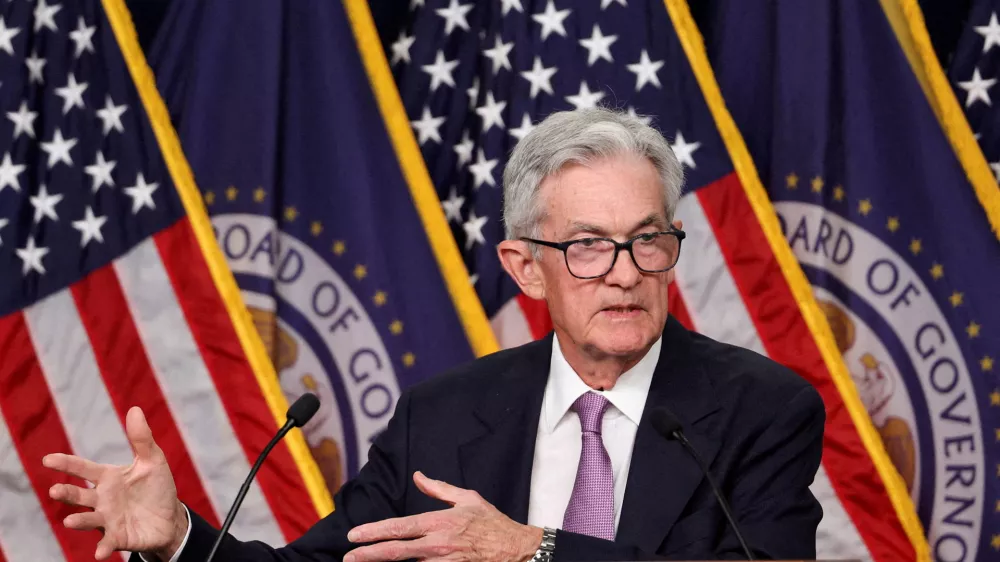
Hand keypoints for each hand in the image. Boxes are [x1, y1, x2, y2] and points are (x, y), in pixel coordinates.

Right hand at [42, 407, 187, 560]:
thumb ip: (141, 438)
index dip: (66, 464)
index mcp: (108, 478)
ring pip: (88, 519)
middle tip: (56, 491)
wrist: (170, 517)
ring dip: (79, 521)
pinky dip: (103, 547)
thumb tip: (135, 409)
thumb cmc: (156, 487)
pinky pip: (108, 543)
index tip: (48, 459)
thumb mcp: (153, 460)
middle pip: (79, 496)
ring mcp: (108, 519)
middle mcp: (102, 499)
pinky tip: (100, 552)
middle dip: (67, 494)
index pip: (83, 469)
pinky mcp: (118, 537)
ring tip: (70, 521)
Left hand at [346, 472, 542, 561]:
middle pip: (396, 552)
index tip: (354, 535)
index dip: (374, 532)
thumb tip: (418, 476)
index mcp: (440, 522)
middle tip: (349, 557)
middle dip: (368, 555)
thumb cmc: (492, 523)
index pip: (399, 527)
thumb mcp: (467, 498)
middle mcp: (438, 545)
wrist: (516, 550)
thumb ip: (439, 489)